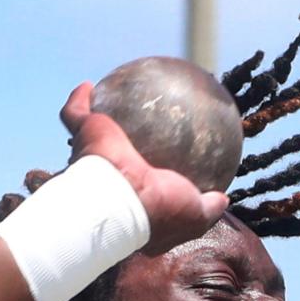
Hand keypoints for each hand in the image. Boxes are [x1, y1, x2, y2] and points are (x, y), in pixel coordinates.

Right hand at [60, 82, 228, 255]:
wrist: (120, 200)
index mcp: (132, 201)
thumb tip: (224, 199)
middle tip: (144, 125)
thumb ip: (208, 208)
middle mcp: (109, 181)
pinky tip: (89, 84)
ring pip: (91, 132)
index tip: (170, 160)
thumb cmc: (158, 209)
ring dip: (96, 116)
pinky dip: (79, 99)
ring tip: (114, 97)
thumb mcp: (194, 216)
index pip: (144, 185)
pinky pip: (75, 113)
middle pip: (118, 156)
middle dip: (125, 142)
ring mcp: (92, 160)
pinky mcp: (83, 135)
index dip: (153, 175)